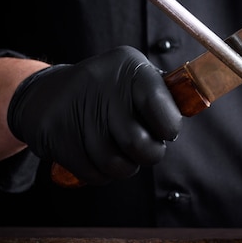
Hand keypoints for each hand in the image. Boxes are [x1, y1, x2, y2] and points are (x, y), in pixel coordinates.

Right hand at [7, 46, 181, 183]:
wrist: (44, 94)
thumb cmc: (104, 92)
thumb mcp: (134, 79)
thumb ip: (164, 95)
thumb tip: (196, 102)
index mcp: (130, 67)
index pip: (162, 108)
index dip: (168, 129)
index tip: (164, 131)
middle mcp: (103, 83)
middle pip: (139, 144)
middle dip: (147, 155)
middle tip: (143, 149)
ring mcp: (77, 108)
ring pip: (115, 164)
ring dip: (122, 168)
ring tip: (119, 153)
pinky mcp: (56, 132)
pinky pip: (92, 172)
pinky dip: (100, 174)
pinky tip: (96, 158)